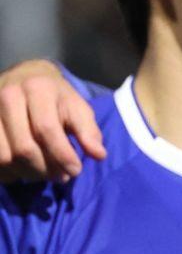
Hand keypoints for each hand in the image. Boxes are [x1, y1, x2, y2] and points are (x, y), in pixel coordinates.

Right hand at [0, 59, 105, 182]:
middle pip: (24, 147)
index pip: (46, 129)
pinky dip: (8, 172)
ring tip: (44, 174)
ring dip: (27, 173)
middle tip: (61, 176)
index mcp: (38, 89)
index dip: (62, 155)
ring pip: (4, 156)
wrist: (25, 77)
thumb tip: (99, 155)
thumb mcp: (77, 108)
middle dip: (46, 169)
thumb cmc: (56, 98)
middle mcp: (9, 96)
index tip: (75, 171)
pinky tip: (23, 171)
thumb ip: (88, 131)